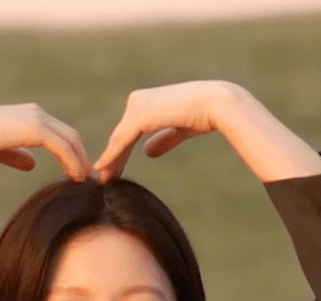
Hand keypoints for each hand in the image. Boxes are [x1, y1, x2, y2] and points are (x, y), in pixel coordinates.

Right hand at [0, 103, 91, 181]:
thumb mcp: (0, 148)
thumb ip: (17, 153)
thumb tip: (33, 164)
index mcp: (28, 114)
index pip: (58, 132)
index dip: (70, 150)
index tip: (76, 169)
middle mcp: (36, 112)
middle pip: (69, 134)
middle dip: (80, 155)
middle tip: (86, 176)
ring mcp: (37, 119)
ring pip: (70, 140)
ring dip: (79, 161)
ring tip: (83, 180)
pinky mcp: (36, 130)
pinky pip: (62, 147)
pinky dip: (73, 162)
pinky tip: (76, 177)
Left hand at [91, 81, 242, 182]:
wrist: (218, 104)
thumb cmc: (205, 114)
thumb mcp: (179, 128)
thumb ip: (163, 138)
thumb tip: (146, 152)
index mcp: (147, 101)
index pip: (128, 130)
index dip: (119, 151)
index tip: (112, 170)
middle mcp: (137, 100)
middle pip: (120, 135)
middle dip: (112, 158)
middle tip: (102, 179)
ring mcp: (137, 106)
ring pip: (119, 139)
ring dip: (110, 160)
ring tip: (102, 180)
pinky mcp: (140, 115)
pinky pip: (122, 140)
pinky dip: (111, 156)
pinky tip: (102, 169)